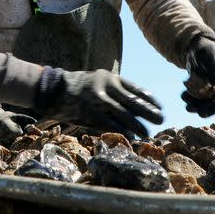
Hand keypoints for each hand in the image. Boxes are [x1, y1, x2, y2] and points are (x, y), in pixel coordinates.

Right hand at [35, 68, 162, 138]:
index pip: (136, 88)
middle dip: (148, 112)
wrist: (53, 90)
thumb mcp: (98, 81)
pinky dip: (122, 130)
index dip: (149, 99)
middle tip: (161, 119)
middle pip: (133, 101)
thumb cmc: (78, 87)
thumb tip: (135, 106)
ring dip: (138, 125)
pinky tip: (131, 136)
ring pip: (124, 115)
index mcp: (110, 78)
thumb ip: (114, 90)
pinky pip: (110, 124)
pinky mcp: (91, 113)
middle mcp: (106, 87)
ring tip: (147, 133)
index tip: (160, 106)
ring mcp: (98, 101)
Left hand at [181, 36, 214, 117]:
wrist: (198, 48)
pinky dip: (191, 99)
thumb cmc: (208, 50)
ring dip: (197, 105)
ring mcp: (214, 91)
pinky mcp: (204, 91)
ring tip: (187, 106)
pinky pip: (198, 99)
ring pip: (206, 103)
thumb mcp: (213, 58)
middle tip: (198, 112)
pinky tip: (183, 96)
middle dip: (207, 109)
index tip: (212, 105)